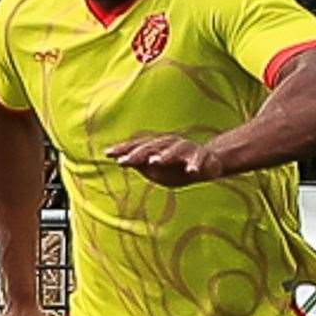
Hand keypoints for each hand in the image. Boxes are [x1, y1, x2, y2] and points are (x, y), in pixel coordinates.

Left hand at [108, 134, 226, 187]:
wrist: (208, 164)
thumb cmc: (177, 169)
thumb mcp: (156, 170)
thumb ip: (140, 165)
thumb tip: (122, 160)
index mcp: (157, 147)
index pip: (137, 147)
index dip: (123, 149)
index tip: (107, 153)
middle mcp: (169, 144)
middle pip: (152, 147)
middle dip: (137, 154)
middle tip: (124, 161)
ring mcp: (186, 149)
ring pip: (174, 151)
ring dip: (165, 156)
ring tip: (154, 162)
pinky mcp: (202, 156)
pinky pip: (198, 161)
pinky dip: (194, 165)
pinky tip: (191, 171)